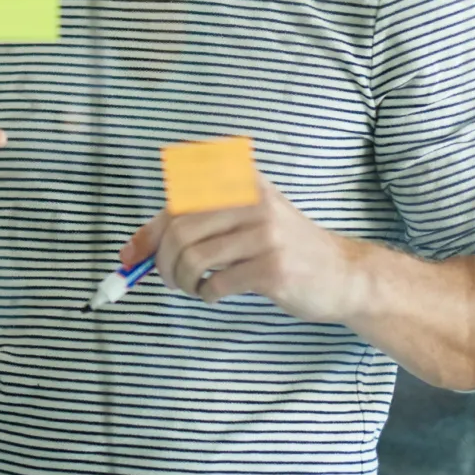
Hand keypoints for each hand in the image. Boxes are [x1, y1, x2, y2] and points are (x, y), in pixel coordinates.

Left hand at [120, 170, 360, 323]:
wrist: (342, 274)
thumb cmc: (280, 246)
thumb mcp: (242, 218)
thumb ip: (192, 224)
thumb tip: (131, 252)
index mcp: (240, 180)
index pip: (177, 201)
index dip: (148, 231)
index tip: (132, 256)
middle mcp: (252, 200)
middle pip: (180, 229)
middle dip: (162, 261)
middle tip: (167, 278)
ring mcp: (265, 234)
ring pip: (194, 257)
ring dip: (182, 280)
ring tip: (192, 286)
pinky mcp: (273, 268)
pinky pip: (218, 283)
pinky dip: (206, 293)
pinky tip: (215, 293)